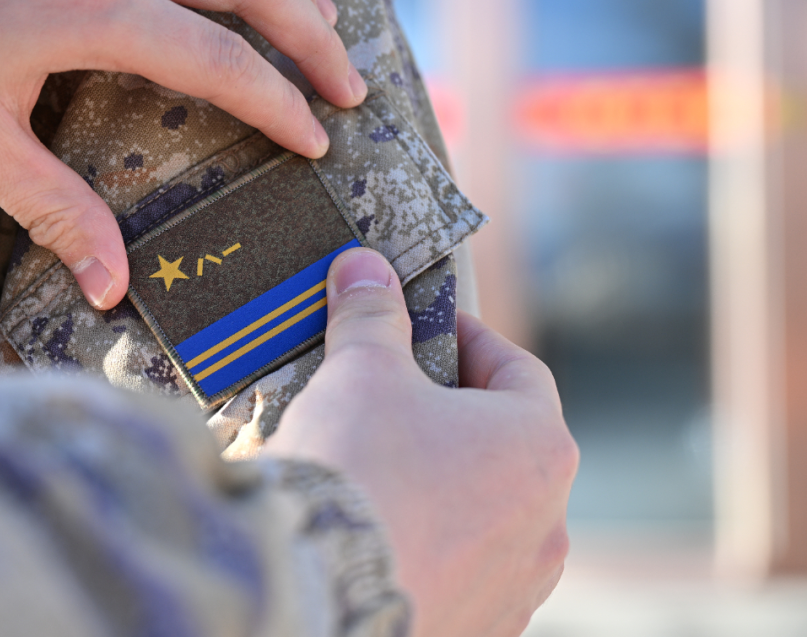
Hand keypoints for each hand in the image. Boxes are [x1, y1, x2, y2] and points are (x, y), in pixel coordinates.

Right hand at [263, 248, 578, 636]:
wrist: (321, 593)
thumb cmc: (359, 471)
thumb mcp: (361, 372)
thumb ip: (371, 316)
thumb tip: (364, 268)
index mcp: (538, 448)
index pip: (518, 370)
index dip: (472, 339)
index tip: (429, 328)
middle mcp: (547, 524)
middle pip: (507, 445)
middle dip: (456, 414)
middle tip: (400, 396)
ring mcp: (517, 588)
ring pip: (489, 517)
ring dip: (449, 487)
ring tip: (387, 472)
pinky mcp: (479, 631)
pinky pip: (465, 574)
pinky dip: (434, 548)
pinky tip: (386, 535)